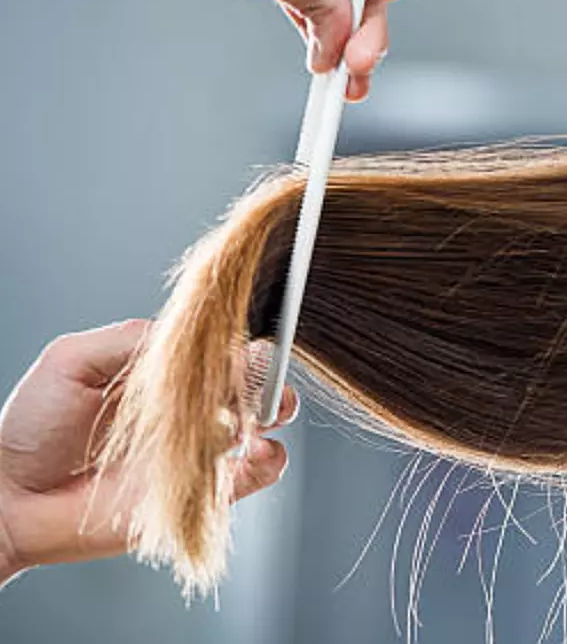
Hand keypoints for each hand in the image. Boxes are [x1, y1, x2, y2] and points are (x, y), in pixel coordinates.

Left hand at [0, 319, 297, 584]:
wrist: (11, 498)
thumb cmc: (32, 427)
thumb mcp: (74, 359)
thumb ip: (134, 340)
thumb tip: (198, 340)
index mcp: (165, 372)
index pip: (221, 347)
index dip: (238, 344)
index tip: (236, 348)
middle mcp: (189, 407)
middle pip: (254, 381)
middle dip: (266, 375)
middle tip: (254, 382)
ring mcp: (200, 449)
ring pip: (266, 423)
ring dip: (270, 413)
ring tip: (245, 418)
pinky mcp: (206, 492)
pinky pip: (260, 472)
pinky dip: (270, 458)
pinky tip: (252, 451)